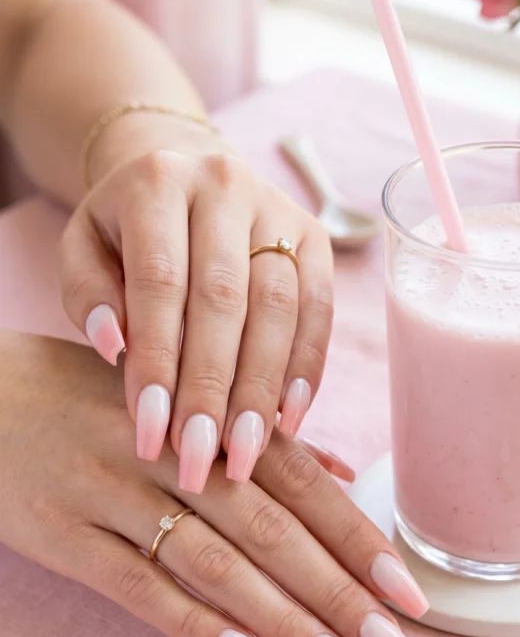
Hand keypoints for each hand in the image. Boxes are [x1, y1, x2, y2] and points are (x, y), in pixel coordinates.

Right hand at [0, 333, 427, 636]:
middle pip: (271, 528)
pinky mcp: (64, 534)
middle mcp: (166, 449)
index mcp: (201, 412)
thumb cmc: (82, 396)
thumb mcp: (172, 397)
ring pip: (216, 564)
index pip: (299, 480)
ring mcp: (112, 493)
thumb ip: (257, 437)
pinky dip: (199, 626)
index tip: (412, 595)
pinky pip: (140, 587)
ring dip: (289, 622)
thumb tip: (342, 473)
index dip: (358, 539)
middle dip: (342, 594)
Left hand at [59, 143, 333, 493]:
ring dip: (262, 389)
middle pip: (225, 299)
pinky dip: (306, 369)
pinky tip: (287, 421)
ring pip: (279, 306)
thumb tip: (114, 348)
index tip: (150, 433)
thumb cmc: (124, 230)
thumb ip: (87, 294)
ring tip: (244, 454)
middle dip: (212, 389)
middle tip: (199, 459)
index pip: (160, 282)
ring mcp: (278, 209)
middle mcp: (225, 185)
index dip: (157, 362)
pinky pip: (319, 308)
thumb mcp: (82, 248)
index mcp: (158, 181)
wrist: (181, 176)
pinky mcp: (315, 237)